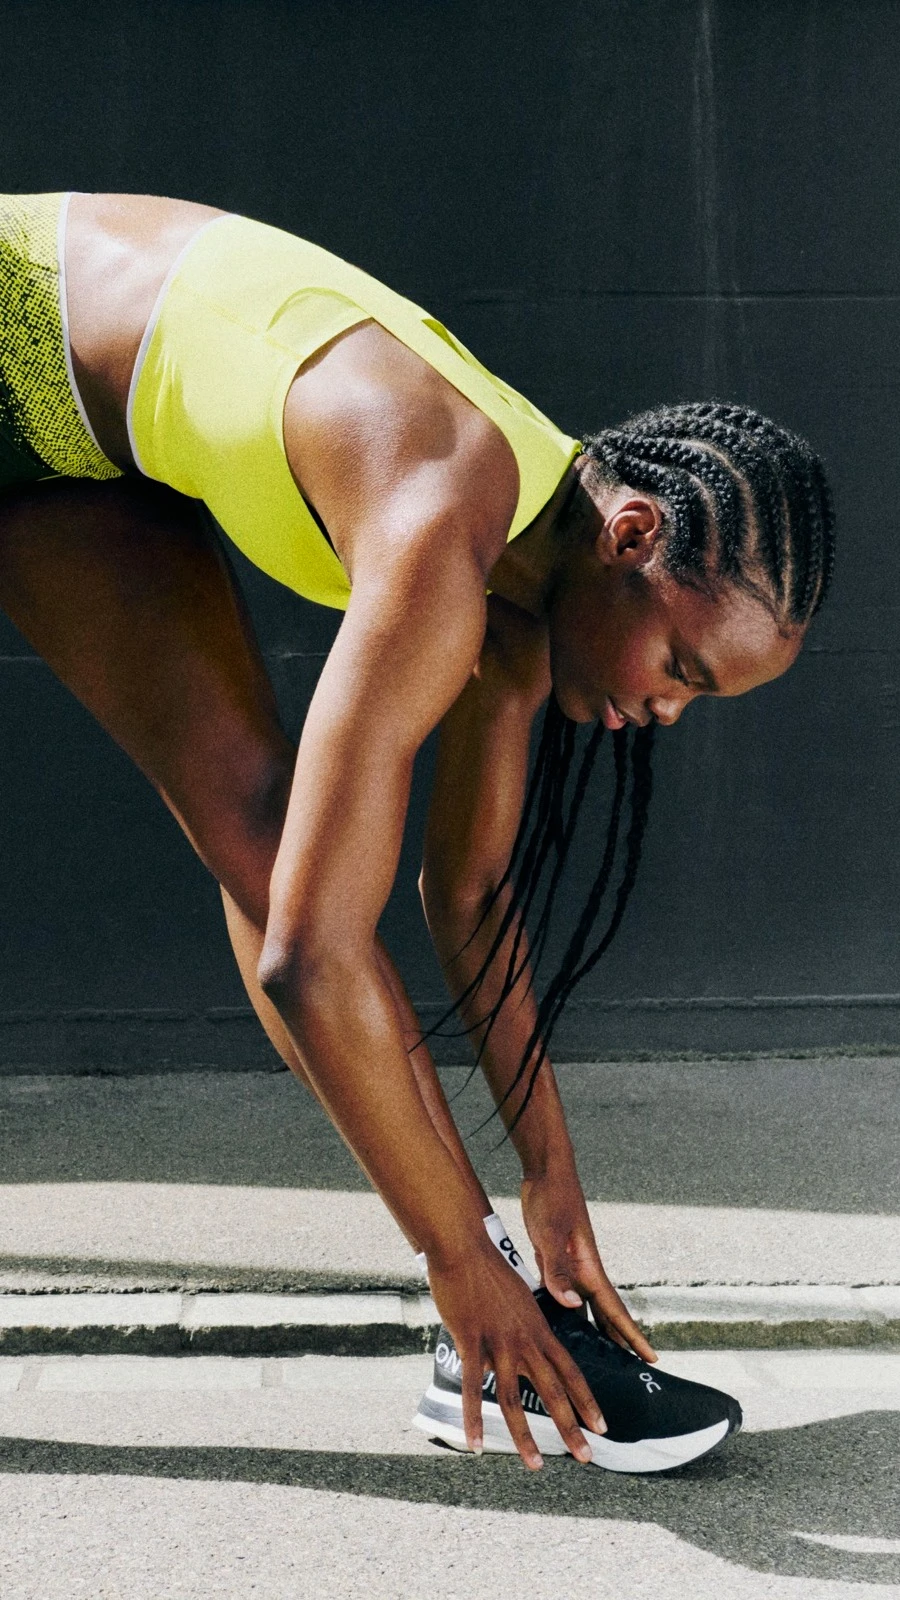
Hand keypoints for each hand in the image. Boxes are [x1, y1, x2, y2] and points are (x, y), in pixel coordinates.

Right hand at [427, 1236, 607, 1470]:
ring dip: (525, 1436)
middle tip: (588, 1458)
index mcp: (539, 1330)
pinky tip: (475, 1445)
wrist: (465, 1249)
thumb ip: (519, 1330)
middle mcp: (525, 1340)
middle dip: (571, 1427)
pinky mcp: (472, 1342)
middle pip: (553, 1390)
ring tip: (536, 1465)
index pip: (571, 1371)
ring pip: (513, 1398)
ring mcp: (499, 1343)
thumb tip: (511, 1357)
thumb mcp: (516, 1301)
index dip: (587, 1400)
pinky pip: (472, 1388)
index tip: (602, 1426)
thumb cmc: (488, 1271)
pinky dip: (474, 1419)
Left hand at [520, 1160, 657, 1364]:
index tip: (652, 1358)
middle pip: (604, 1312)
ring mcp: (570, 1263)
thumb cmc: (551, 1197)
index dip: (631, 1335)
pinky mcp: (554, 1257)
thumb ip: (558, 1268)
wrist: (545, 1170)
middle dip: (619, 1339)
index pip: (614, 1309)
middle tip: (631, 1369)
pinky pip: (564, 1291)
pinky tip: (561, 1321)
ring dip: (594, 1328)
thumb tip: (574, 1306)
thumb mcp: (550, 1233)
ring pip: (584, 1304)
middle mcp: (583, 1268)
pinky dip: (567, 1310)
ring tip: (600, 1355)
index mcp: (589, 1265)